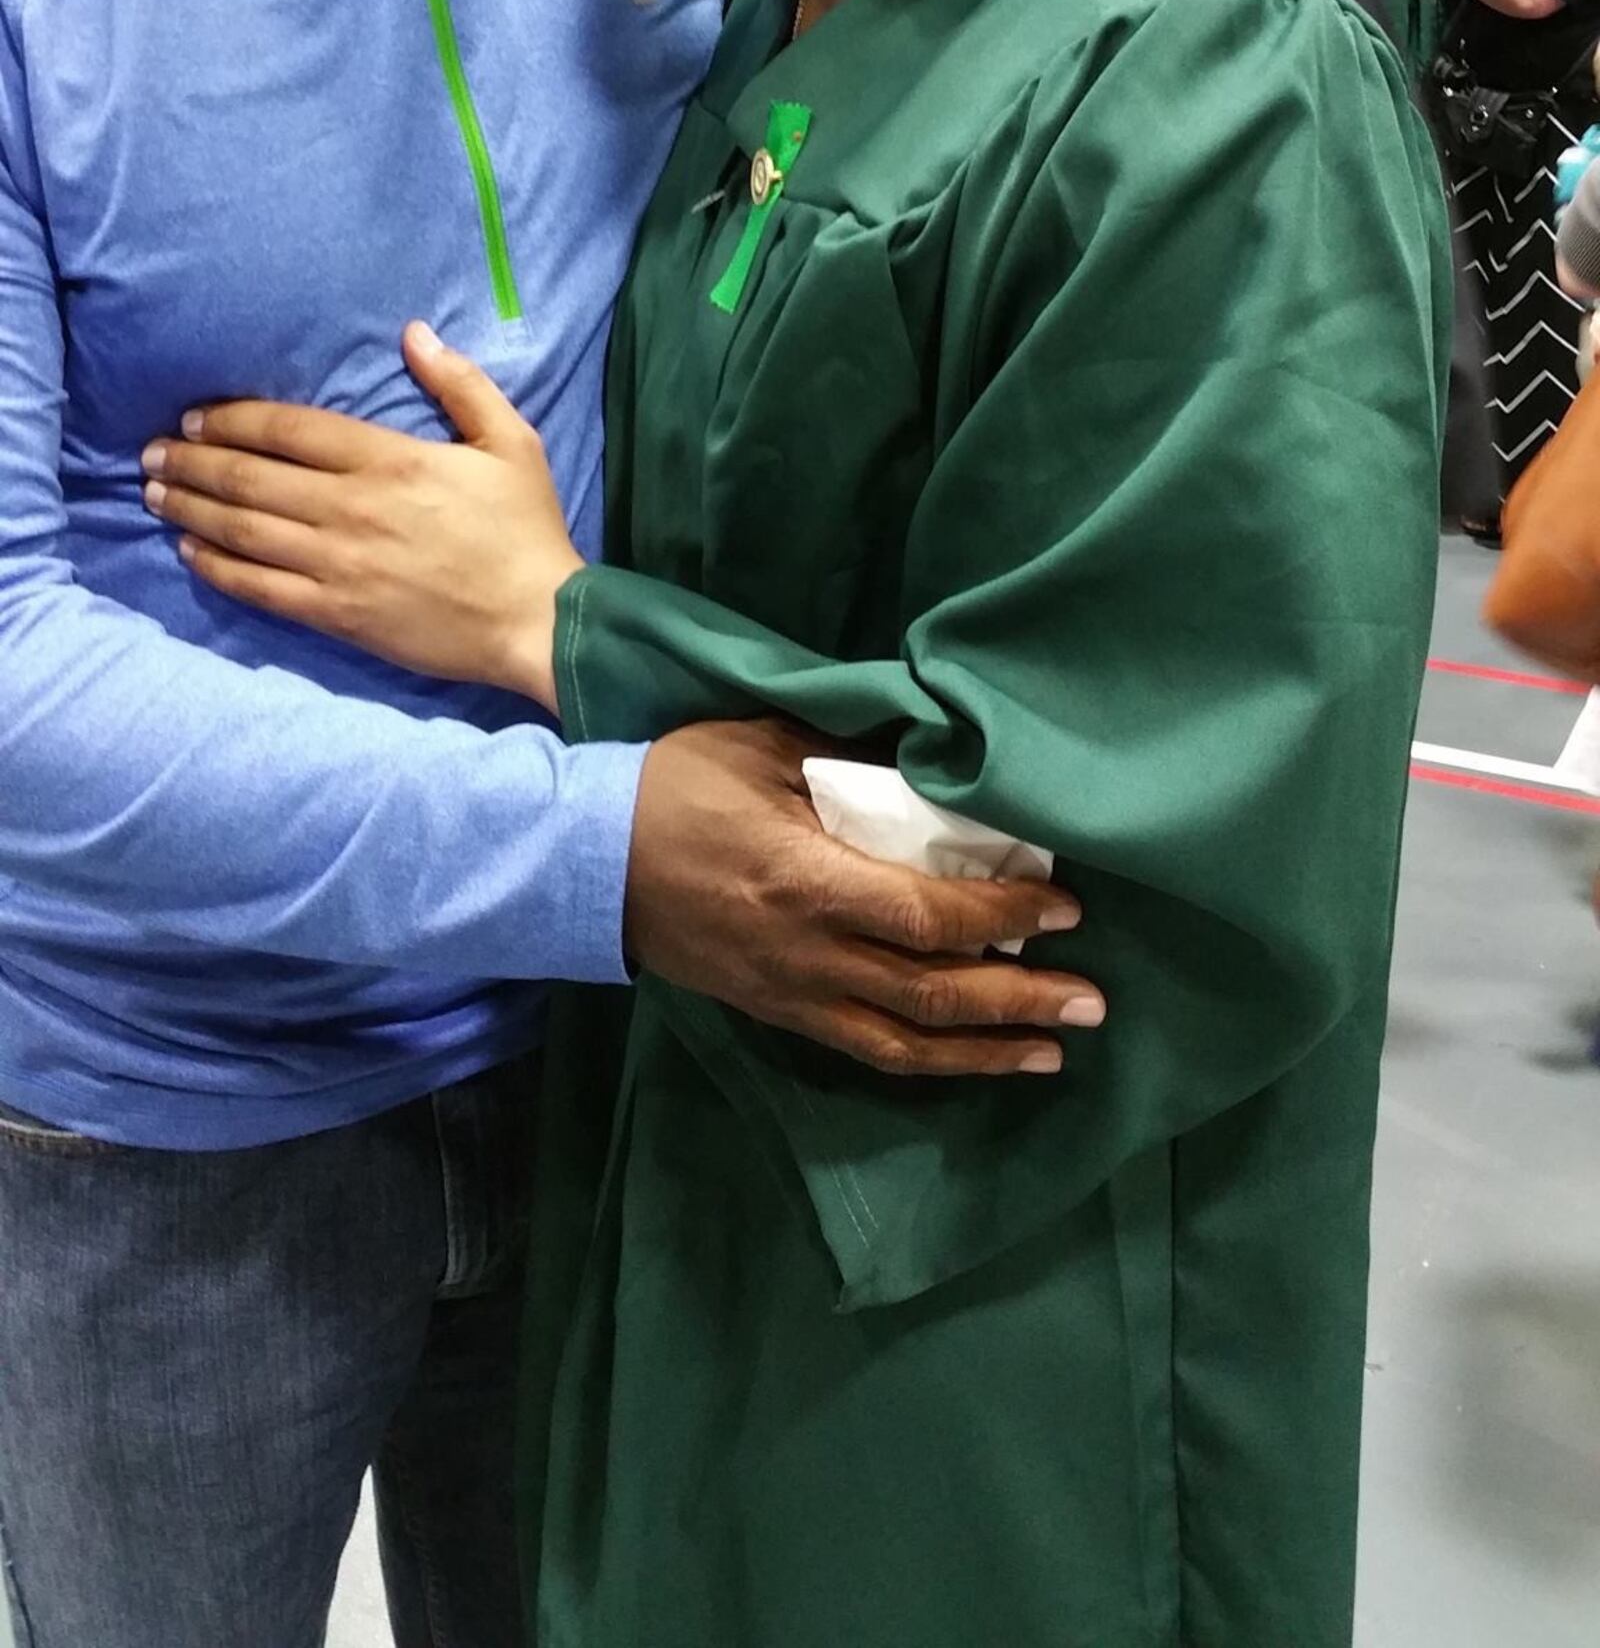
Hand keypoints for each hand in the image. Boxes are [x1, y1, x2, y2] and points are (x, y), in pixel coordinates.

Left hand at [141, 323, 580, 704]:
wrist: (537, 620)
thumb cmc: (525, 528)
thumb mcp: (511, 440)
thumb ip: (460, 383)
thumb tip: (414, 333)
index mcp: (389, 460)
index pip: (289, 430)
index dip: (233, 419)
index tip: (196, 416)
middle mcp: (352, 508)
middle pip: (251, 477)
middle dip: (192, 461)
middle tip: (152, 451)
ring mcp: (339, 564)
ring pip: (244, 530)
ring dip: (192, 507)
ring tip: (154, 492)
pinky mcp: (337, 614)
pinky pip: (260, 588)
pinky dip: (218, 567)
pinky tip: (190, 551)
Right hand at [624, 719, 1106, 1076]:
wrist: (586, 860)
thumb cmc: (677, 786)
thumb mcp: (762, 745)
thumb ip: (850, 760)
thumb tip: (938, 765)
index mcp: (809, 879)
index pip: (928, 915)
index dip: (1005, 916)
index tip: (1067, 907)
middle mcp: (809, 951)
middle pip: (933, 992)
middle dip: (1021, 1000)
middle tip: (1094, 1002)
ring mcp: (793, 993)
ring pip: (907, 1040)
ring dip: (988, 1049)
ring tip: (1056, 1050)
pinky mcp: (779, 1012)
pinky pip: (866, 1050)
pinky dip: (929, 1060)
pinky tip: (973, 1058)